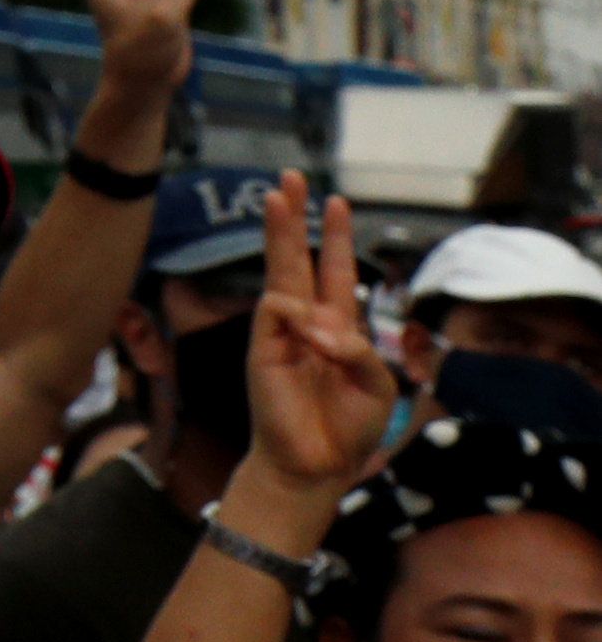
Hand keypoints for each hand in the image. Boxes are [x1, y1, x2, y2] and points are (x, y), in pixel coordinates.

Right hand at [239, 174, 395, 502]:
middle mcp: (306, 323)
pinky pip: (277, 311)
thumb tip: (317, 325)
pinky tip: (310, 335)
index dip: (335, 238)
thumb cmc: (349, 427)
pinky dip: (298, 316)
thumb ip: (358, 348)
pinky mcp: (262, 347)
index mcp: (337, 329)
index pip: (333, 272)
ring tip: (278, 195)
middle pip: (297, 258)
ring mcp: (281, 333)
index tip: (336, 201)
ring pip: (278, 270)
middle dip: (295, 217)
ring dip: (280, 231)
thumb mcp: (378, 384)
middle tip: (290, 177)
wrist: (317, 464)